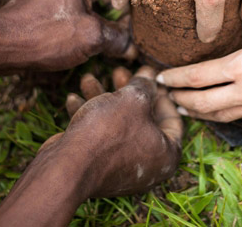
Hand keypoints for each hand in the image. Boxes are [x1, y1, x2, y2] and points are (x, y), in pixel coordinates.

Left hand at [0, 0, 133, 69]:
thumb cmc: (45, 35)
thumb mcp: (92, 38)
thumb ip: (118, 38)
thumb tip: (132, 46)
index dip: (124, 16)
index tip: (130, 36)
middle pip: (97, 2)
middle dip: (106, 24)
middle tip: (114, 46)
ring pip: (80, 11)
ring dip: (88, 30)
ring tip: (92, 50)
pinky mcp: (35, 7)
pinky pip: (63, 18)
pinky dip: (71, 32)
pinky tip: (71, 48)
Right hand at [61, 66, 182, 196]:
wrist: (69, 166)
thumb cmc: (108, 132)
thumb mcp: (133, 98)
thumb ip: (144, 84)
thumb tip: (149, 74)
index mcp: (167, 154)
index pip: (173, 119)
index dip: (161, 93)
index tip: (149, 77)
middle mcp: (149, 166)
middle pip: (142, 119)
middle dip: (127, 92)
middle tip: (118, 72)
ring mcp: (122, 169)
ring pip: (118, 125)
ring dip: (103, 99)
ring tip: (88, 79)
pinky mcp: (99, 168)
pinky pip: (101, 138)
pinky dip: (90, 117)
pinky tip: (72, 99)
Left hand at [157, 10, 241, 120]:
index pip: (198, 77)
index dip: (175, 78)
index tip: (159, 76)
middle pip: (203, 102)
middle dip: (181, 99)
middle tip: (166, 95)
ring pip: (222, 115)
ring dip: (200, 112)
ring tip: (185, 108)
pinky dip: (226, 115)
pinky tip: (222, 112)